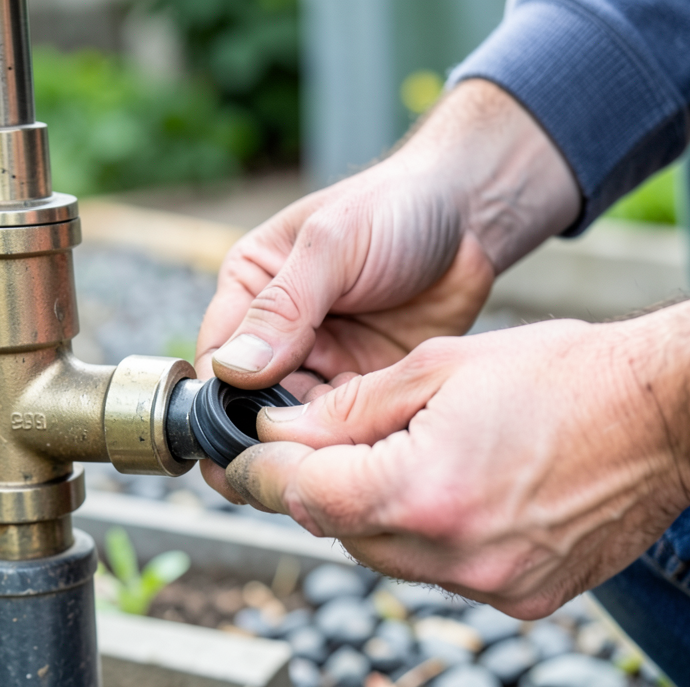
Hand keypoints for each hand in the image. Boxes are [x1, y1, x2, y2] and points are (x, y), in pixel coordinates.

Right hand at [195, 80, 579, 498]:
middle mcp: (279, 333)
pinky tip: (351, 463)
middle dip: (258, 436)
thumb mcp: (332, 245)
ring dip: (302, 447)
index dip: (216, 400)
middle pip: (250, 401)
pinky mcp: (364, 384)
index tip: (225, 440)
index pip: (217, 356)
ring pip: (295, 422)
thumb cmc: (395, 208)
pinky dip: (345, 445)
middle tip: (269, 472)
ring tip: (311, 475)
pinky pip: (345, 426)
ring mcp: (322, 362)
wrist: (473, 216)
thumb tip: (234, 370)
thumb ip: (284, 306)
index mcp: (252, 291)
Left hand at [224, 298, 689, 618]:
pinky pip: (436, 571)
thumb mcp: (439, 368)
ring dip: (368, 510)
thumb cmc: (562, 374)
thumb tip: (281, 430)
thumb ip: (348, 408)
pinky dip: (420, 534)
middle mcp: (452, 555)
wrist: (663, 415)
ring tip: (393, 456)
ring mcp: (489, 585)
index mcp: (424, 491)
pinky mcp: (519, 598)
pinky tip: (444, 489)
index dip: (260, 472)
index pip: (303, 496)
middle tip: (314, 443)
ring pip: (383, 555)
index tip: (239, 455)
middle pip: (338, 530)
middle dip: (317, 486)